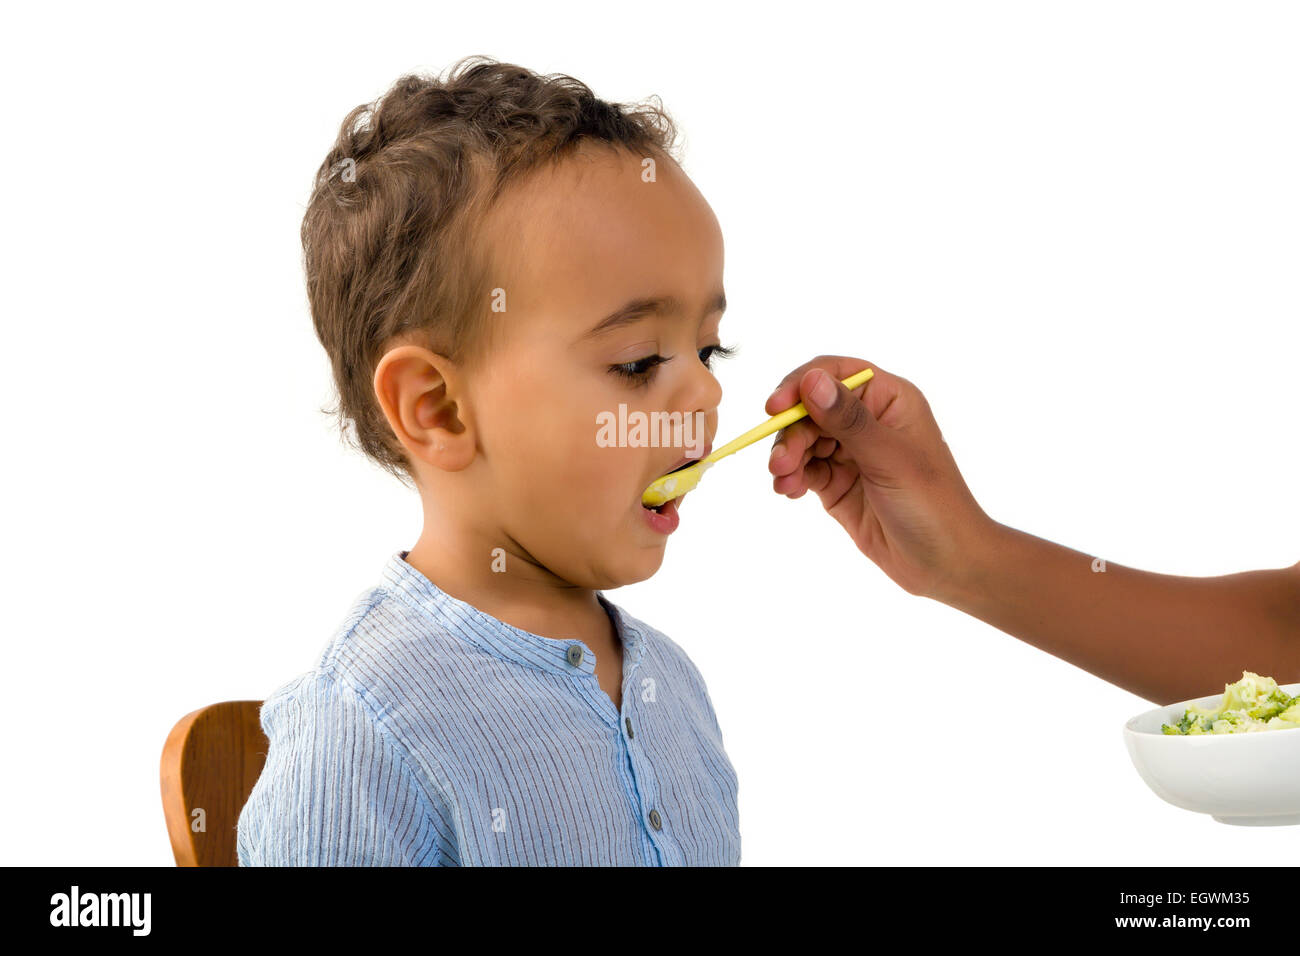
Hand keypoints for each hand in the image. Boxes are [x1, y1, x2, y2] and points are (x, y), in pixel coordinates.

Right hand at [766, 355, 993, 600]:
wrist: (946, 564)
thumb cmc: (932, 504)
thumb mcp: (889, 458)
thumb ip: (848, 419)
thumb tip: (811, 380)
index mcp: (889, 400)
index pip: (836, 373)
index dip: (801, 384)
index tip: (775, 408)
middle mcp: (868, 420)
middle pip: (811, 409)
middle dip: (791, 433)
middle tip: (780, 463)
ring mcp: (851, 452)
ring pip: (803, 440)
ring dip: (787, 457)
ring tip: (784, 482)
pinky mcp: (838, 483)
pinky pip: (804, 469)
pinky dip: (791, 477)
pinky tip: (789, 491)